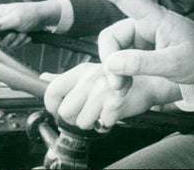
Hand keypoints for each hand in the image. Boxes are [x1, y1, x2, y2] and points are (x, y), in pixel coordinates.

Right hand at [0, 0, 60, 46]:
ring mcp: (5, 27)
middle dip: (7, 40)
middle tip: (16, 34)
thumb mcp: (15, 19)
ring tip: (23, 34)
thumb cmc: (32, 14)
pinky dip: (19, 42)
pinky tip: (26, 36)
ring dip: (15, 41)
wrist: (46, 17)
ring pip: (3, 42)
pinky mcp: (12, 33)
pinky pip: (11, 43)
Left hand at [43, 62, 180, 130]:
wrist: (150, 81)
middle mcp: (90, 77)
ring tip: (102, 110)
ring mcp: (103, 90)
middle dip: (75, 117)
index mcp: (81, 70)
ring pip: (81, 122)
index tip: (59, 109)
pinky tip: (112, 113)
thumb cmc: (120, 78)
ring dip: (92, 122)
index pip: (52, 90)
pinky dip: (106, 123)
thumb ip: (66, 78)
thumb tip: (44, 78)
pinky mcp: (115, 102)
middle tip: (89, 110)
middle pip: (65, 111)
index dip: (52, 105)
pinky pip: (100, 124)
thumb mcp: (91, 73)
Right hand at [79, 0, 193, 90]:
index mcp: (154, 18)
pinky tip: (126, 86)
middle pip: (110, 37)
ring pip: (114, 50)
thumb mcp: (174, 64)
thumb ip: (143, 63)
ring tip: (124, 90)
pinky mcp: (142, 48)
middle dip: (109, 62)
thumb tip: (112, 63)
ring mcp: (143, 36)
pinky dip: (120, 74)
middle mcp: (145, 24)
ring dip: (114, 72)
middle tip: (118, 87)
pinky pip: (121, 58)